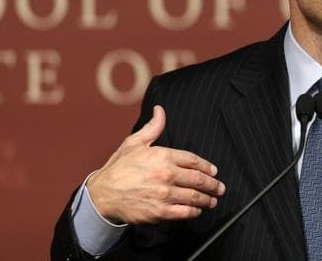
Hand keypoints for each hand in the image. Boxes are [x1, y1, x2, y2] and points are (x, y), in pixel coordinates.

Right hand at [87, 105, 224, 224]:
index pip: (193, 160)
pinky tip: (197, 210)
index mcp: (162, 156)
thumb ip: (153, 128)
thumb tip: (160, 111)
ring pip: (194, 197)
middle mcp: (166, 174)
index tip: (214, 171)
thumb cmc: (119, 168)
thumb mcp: (134, 143)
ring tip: (212, 200)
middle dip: (212, 184)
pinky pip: (183, 212)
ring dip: (207, 199)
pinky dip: (194, 211)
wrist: (102, 194)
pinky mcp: (159, 212)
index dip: (206, 166)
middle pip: (198, 179)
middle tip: (219, 187)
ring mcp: (163, 194)